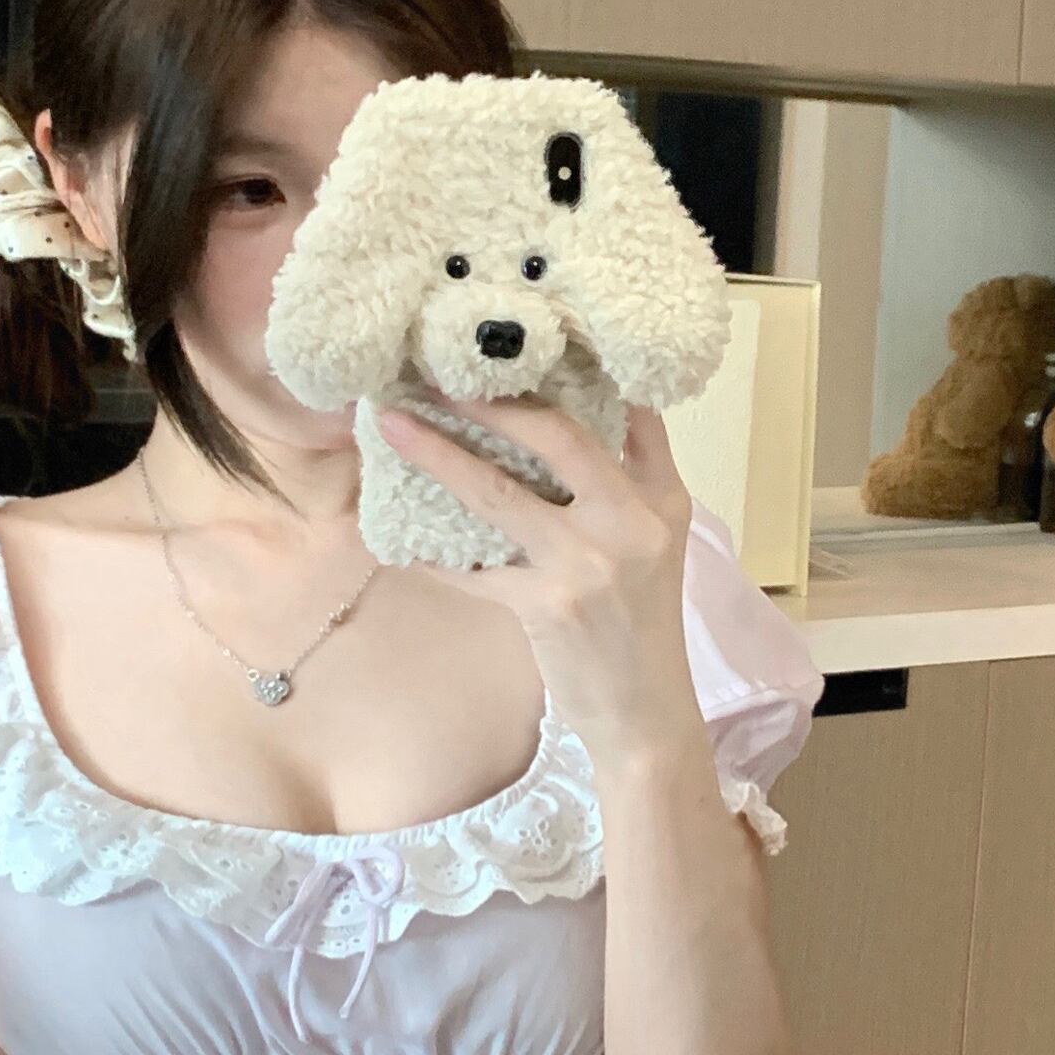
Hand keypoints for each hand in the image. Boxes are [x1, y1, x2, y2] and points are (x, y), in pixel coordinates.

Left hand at [374, 396, 708, 774]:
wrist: (645, 714)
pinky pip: (473, 569)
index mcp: (659, 499)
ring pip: (499, 494)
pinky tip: (396, 535)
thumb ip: (636, 472)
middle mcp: (629, 523)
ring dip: (438, 456)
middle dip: (489, 401)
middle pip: (556, 437)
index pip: (627, 411)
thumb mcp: (660, 541)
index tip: (514, 340)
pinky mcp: (546, 608)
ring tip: (393, 426)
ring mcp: (587, 565)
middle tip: (436, 373)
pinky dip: (433, 554)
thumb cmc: (643, 624)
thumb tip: (607, 398)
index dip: (570, 367)